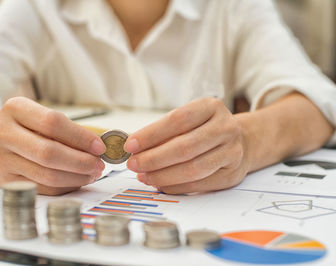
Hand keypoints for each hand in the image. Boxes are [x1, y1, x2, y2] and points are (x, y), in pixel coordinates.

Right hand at [0, 97, 105, 194]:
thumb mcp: (39, 116)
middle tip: (99, 165)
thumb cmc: (24, 127)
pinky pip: (42, 189)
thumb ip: (67, 129)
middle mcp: (2, 133)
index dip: (80, 137)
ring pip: (46, 175)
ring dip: (76, 177)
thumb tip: (98, 147)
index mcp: (15, 109)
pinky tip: (77, 180)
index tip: (100, 147)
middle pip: (48, 153)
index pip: (52, 123)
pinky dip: (65, 187)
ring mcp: (0, 159)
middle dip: (81, 162)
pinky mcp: (5, 181)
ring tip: (92, 174)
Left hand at [124, 98, 249, 193]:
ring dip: (163, 175)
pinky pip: (199, 184)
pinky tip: (160, 184)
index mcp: (212, 107)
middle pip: (185, 147)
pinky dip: (175, 186)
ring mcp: (232, 152)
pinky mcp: (231, 174)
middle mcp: (226, 128)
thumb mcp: (189, 120)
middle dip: (153, 158)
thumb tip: (134, 147)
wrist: (241, 141)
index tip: (130, 144)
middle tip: (133, 164)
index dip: (151, 134)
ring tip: (144, 176)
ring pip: (192, 168)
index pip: (178, 119)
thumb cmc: (205, 129)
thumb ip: (164, 132)